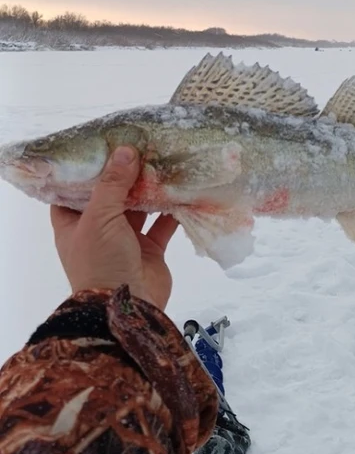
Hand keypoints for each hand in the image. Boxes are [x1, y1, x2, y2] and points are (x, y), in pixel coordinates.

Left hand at [50, 146, 179, 310]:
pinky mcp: (150, 250)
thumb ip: (113, 184)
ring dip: (151, 191)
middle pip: (110, 196)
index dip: (86, 171)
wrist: (126, 307)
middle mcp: (98, 229)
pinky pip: (162, 225)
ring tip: (164, 164)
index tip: (102, 147)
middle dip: (126, 176)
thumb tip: (126, 151)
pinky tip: (183, 191)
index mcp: (73, 223)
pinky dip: (172, 211)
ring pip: (139, 208)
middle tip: (141, 148)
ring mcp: (125, 240)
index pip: (73, 191)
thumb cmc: (101, 262)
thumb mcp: (100, 218)